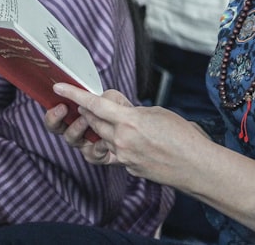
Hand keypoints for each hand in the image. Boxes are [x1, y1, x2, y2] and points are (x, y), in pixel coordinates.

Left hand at [43, 83, 209, 186]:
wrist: (195, 166)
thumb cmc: (183, 136)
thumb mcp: (156, 112)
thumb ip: (132, 111)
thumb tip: (119, 111)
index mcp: (129, 121)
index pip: (95, 104)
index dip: (74, 94)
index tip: (59, 87)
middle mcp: (121, 140)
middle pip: (93, 120)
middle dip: (91, 109)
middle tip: (98, 102)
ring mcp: (123, 157)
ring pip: (101, 137)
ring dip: (103, 127)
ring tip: (120, 121)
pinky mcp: (128, 168)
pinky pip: (111, 153)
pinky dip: (114, 144)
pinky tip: (129, 140)